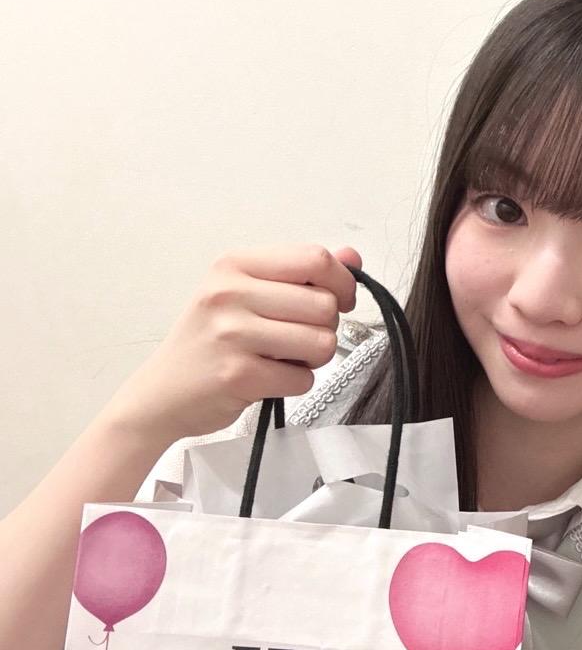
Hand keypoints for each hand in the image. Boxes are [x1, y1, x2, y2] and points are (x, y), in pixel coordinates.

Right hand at [103, 245, 362, 443]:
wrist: (161, 393)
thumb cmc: (210, 341)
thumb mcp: (247, 293)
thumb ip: (301, 273)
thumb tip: (352, 255)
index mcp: (234, 265)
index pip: (315, 258)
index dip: (342, 282)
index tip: (340, 300)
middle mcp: (229, 293)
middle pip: (326, 304)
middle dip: (326, 327)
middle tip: (297, 338)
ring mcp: (232, 334)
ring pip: (322, 342)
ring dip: (314, 358)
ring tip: (283, 358)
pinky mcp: (238, 375)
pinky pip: (304, 379)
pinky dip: (294, 383)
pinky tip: (267, 379)